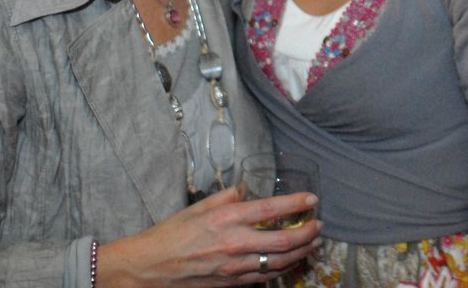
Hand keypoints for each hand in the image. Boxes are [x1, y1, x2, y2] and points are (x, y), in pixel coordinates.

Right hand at [97, 185, 319, 286]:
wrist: (148, 269)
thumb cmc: (170, 234)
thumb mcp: (198, 207)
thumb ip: (227, 196)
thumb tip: (247, 189)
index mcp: (227, 219)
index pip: (271, 209)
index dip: (297, 204)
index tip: (312, 199)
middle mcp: (235, 243)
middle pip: (284, 240)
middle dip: (307, 233)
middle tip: (319, 225)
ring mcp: (234, 268)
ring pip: (279, 262)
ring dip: (301, 252)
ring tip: (313, 243)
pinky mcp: (231, 284)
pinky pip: (264, 277)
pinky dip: (282, 268)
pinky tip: (291, 261)